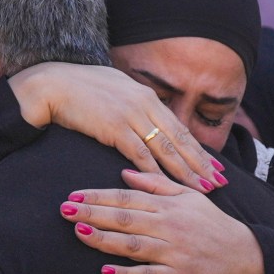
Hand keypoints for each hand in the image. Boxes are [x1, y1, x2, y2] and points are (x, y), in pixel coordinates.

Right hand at [8, 62, 224, 190]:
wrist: (53, 84)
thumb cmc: (80, 88)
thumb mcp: (116, 90)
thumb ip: (134, 104)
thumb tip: (147, 115)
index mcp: (146, 97)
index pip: (179, 127)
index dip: (198, 148)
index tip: (214, 165)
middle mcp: (144, 105)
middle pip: (180, 139)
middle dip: (201, 163)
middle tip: (219, 182)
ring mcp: (131, 116)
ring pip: (166, 148)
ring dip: (185, 171)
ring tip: (202, 188)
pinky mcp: (115, 128)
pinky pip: (140, 154)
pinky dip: (156, 172)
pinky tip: (168, 186)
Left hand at [62, 168, 268, 273]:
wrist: (243, 257)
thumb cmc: (213, 225)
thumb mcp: (189, 197)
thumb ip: (156, 184)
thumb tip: (124, 174)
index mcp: (168, 206)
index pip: (126, 198)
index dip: (98, 196)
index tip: (73, 195)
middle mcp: (167, 227)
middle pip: (124, 218)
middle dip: (92, 213)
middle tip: (64, 210)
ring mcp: (171, 252)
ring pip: (131, 244)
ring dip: (103, 239)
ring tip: (78, 232)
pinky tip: (105, 271)